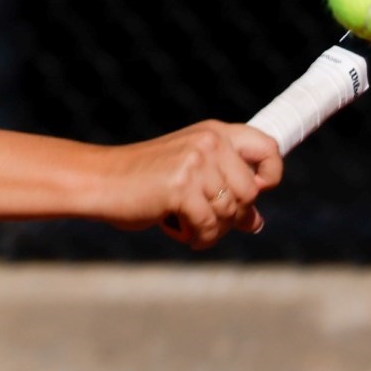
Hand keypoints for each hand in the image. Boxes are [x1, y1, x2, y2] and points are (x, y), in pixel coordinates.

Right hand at [90, 121, 282, 248]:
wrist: (100, 181)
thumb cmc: (143, 182)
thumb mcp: (189, 177)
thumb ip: (224, 190)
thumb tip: (257, 222)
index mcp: (215, 132)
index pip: (268, 149)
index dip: (270, 176)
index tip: (250, 196)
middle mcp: (210, 142)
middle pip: (251, 193)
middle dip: (231, 216)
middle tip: (203, 219)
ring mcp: (196, 162)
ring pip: (231, 214)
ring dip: (210, 230)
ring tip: (184, 224)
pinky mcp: (182, 187)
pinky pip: (210, 227)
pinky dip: (196, 237)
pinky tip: (175, 230)